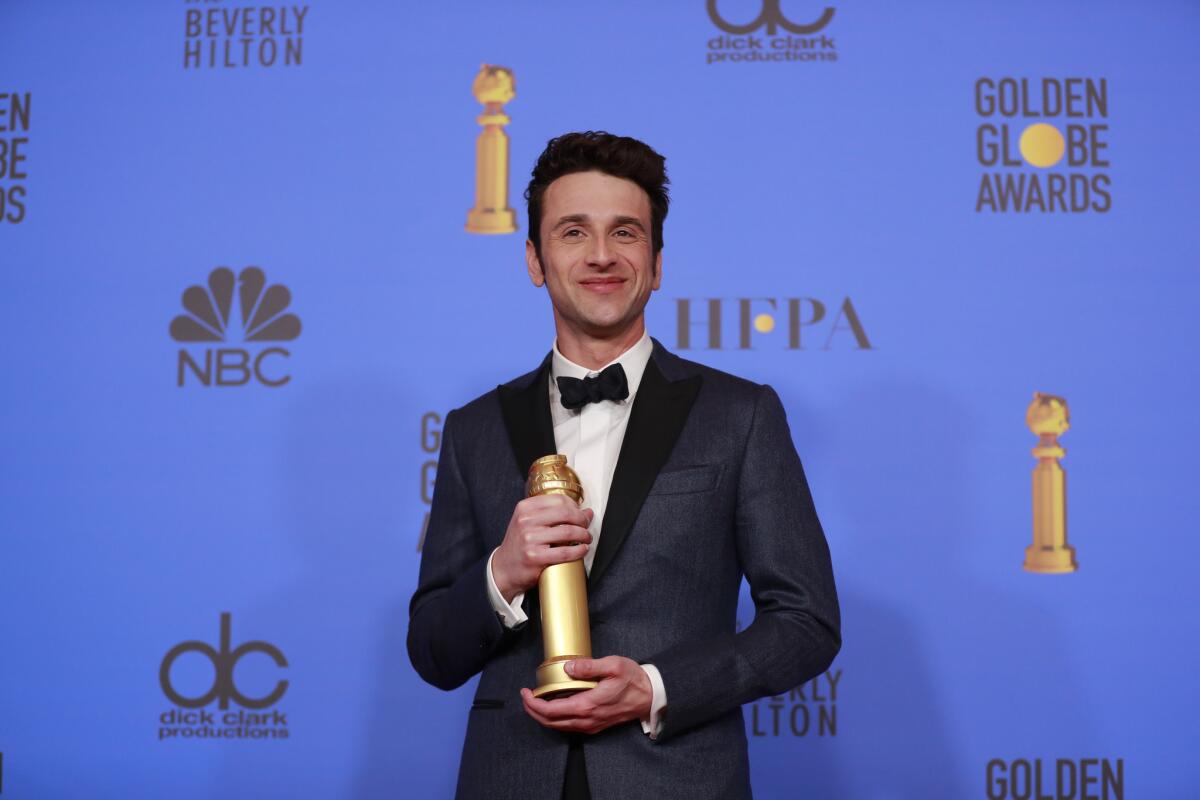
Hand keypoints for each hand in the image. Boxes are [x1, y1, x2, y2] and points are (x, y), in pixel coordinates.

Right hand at [492, 495, 592, 601]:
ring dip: (584, 535)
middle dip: (582, 519)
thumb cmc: (520, 544)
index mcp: (525, 508)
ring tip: (586, 538)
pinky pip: (564, 552)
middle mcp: (526, 521)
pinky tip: (582, 549)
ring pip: (567, 532)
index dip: (575, 506)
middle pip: (566, 513)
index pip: (558, 499)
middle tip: (586, 526)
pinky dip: (579, 550)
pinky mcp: (535, 557)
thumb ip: (553, 514)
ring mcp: (529, 539)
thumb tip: (587, 511)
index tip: (580, 514)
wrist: (504, 568)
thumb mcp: (529, 522)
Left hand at [521, 656, 651, 734]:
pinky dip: (556, 718)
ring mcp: (591, 725)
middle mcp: (586, 720)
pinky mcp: (595, 725)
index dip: (533, 704)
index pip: (550, 711)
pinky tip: (554, 706)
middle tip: (525, 696)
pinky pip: (569, 726)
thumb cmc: (633, 680)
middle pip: (550, 722)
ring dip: (543, 716)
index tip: (525, 692)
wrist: (651, 697)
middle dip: (533, 711)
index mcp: (587, 705)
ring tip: (535, 701)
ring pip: (558, 726)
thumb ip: (588, 666)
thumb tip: (568, 667)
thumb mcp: (613, 666)